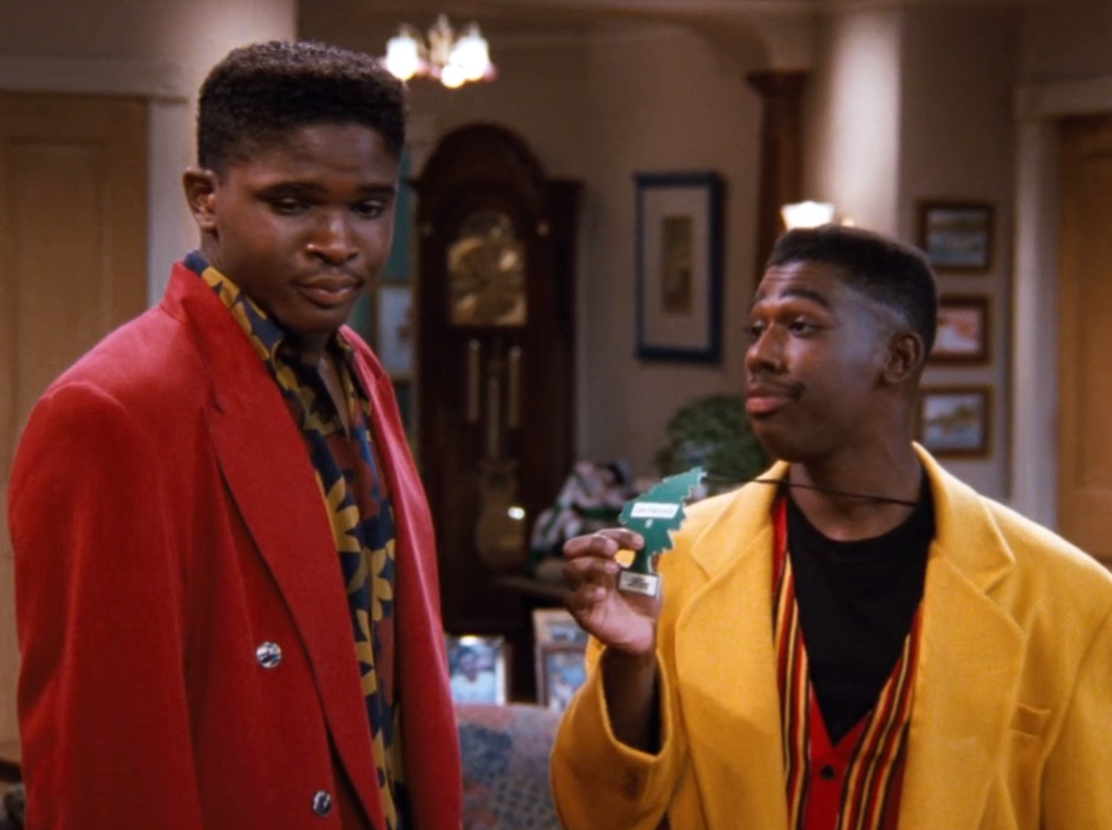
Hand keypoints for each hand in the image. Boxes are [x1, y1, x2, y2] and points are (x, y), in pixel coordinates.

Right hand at [563, 529, 660, 655]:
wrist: (644, 634)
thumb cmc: (642, 602)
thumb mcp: (651, 577)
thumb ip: (650, 558)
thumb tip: (658, 535)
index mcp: (602, 559)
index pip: (600, 537)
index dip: (618, 535)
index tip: (639, 542)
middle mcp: (589, 572)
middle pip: (573, 547)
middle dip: (593, 543)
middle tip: (613, 548)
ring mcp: (583, 591)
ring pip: (570, 569)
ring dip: (592, 564)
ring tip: (614, 569)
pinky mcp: (582, 613)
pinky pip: (572, 599)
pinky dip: (586, 593)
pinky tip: (602, 593)